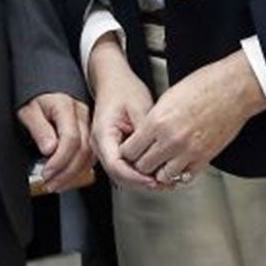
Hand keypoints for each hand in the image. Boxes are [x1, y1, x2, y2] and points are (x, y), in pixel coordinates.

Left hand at [18, 92, 92, 192]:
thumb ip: (38, 129)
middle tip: (50, 184)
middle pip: (84, 149)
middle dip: (67, 172)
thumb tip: (49, 149)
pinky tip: (67, 178)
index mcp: (65, 106)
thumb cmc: (34, 100)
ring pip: (91, 155)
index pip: (71, 138)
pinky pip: (91, 155)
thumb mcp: (28, 111)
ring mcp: (89, 124)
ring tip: (57, 185)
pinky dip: (80, 170)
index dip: (59, 160)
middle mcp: (82, 114)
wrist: (42, 93)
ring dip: (74, 174)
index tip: (46, 173)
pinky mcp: (90, 133)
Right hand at [86, 41, 156, 191]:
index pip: (116, 165)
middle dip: (141, 183)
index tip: (154, 180)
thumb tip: (153, 154)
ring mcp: (105, 148)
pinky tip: (155, 171)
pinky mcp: (113, 148)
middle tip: (164, 184)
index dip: (136, 177)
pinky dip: (139, 172)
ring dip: (141, 179)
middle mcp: (100, 145)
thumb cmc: (124, 89)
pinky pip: (124, 166)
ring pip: (121, 174)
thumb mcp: (139, 107)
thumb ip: (144, 132)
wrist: (114, 81)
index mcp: (103, 134)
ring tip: (163, 180)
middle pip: (118, 175)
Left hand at [120, 50, 265, 188]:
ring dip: (160, 171)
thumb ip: (154, 119)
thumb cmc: (205, 86)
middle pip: (143, 166)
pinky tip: (179, 165)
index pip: (130, 150)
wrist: (233, 89)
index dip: (128, 152)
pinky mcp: (204, 158)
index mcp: (157, 122)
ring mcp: (188, 151)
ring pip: (162, 177)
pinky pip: (185, 177)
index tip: (131, 150)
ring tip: (162, 163)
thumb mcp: (168, 97)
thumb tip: (146, 132)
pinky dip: (179, 174)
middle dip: (141, 163)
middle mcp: (170, 139)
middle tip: (144, 159)